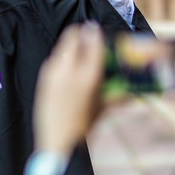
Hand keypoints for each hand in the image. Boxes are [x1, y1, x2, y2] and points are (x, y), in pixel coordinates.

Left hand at [33, 22, 105, 154]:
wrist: (57, 143)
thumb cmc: (84, 128)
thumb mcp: (103, 108)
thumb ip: (118, 94)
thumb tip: (131, 88)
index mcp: (88, 77)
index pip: (92, 42)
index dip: (96, 33)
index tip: (99, 31)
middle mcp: (68, 71)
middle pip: (72, 37)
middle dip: (81, 34)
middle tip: (88, 37)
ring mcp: (52, 74)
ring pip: (61, 48)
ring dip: (71, 46)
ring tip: (79, 52)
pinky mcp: (43, 81)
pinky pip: (53, 62)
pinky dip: (62, 59)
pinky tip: (67, 68)